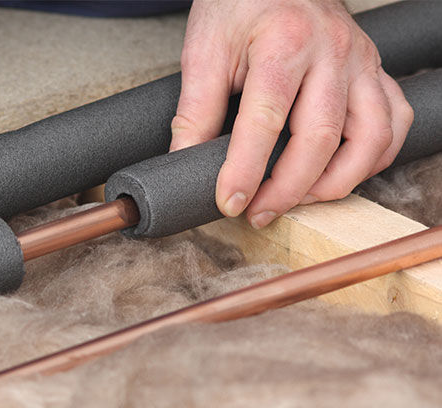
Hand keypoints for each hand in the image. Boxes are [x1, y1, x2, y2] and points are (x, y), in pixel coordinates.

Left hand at [170, 0, 413, 227]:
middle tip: (259, 212)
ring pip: (371, 138)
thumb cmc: (240, 3)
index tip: (229, 202)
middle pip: (321, 138)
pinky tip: (343, 171)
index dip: (245, 170)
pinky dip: (374, 157)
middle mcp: (331, 53)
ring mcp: (360, 62)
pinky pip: (395, 122)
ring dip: (337, 182)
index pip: (265, 121)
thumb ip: (196, 108)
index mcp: (284, 43)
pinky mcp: (374, 70)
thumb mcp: (205, 50)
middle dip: (288, 189)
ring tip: (299, 199)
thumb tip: (186, 160)